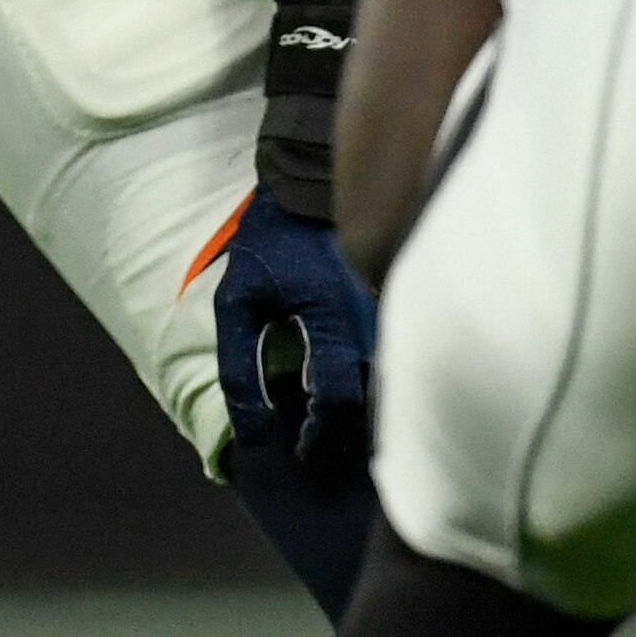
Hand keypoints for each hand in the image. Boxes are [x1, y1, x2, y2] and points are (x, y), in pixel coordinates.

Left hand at [214, 200, 375, 487]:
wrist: (311, 189)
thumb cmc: (269, 246)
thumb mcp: (236, 302)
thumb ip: (239, 366)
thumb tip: (252, 429)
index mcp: (332, 317)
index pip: (337, 396)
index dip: (318, 432)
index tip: (300, 448)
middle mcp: (373, 318)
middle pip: (375, 399)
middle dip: (350, 431)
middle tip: (321, 442)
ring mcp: (393, 312)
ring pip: (392, 382)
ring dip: (367, 410)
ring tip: (337, 426)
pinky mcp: (399, 307)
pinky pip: (396, 359)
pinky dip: (378, 383)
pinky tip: (355, 390)